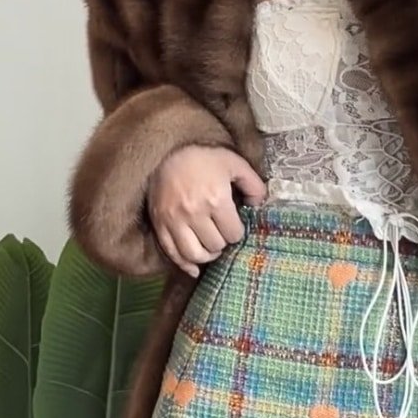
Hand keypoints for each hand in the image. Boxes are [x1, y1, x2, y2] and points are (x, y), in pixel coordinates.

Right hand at [149, 146, 266, 277]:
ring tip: (210, 247)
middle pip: (215, 246)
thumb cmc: (204, 156)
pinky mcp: (159, 223)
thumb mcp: (235, 163)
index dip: (236, 231)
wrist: (168, 149)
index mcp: (216, 200)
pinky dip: (184, 264)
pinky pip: (171, 253)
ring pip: (194, 254)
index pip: (233, 234)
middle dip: (222, 241)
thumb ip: (253, 185)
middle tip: (222, 232)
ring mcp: (174, 220)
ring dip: (206, 255)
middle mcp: (195, 213)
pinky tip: (194, 267)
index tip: (234, 224)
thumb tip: (258, 205)